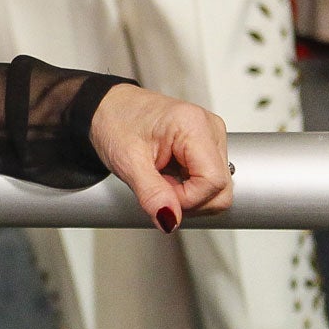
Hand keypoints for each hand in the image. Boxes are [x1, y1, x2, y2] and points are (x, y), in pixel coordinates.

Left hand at [87, 84, 233, 232]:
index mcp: (194, 125)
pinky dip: (188, 187)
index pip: (213, 182)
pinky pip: (209, 181)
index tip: (161, 195)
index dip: (187, 199)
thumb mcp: (126, 161)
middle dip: (189, 200)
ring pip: (218, 189)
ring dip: (188, 195)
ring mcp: (212, 138)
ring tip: (161, 178)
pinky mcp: (207, 147)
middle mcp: (210, 129)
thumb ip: (151, 194)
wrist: (106, 108)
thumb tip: (170, 220)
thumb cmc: (114, 122)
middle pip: (221, 189)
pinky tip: (169, 175)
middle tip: (158, 187)